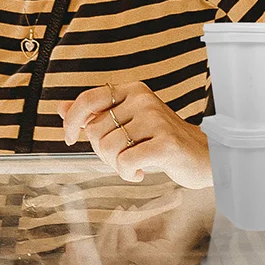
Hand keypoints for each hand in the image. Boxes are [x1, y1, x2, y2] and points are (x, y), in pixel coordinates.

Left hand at [57, 81, 213, 189]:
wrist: (203, 156)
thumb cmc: (162, 141)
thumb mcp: (127, 123)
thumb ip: (95, 115)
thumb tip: (61, 108)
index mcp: (133, 91)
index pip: (88, 99)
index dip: (73, 120)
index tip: (71, 138)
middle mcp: (143, 100)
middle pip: (96, 131)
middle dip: (102, 152)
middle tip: (122, 158)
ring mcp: (156, 119)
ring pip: (109, 148)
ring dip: (116, 165)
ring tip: (134, 164)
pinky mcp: (165, 143)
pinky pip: (125, 162)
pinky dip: (128, 173)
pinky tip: (141, 171)